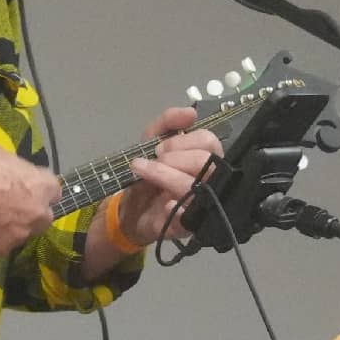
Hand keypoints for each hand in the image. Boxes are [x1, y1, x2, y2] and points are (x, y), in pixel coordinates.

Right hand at [0, 141, 57, 257]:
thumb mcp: (0, 155)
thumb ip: (18, 172)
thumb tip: (17, 178)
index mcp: (42, 187)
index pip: (54, 192)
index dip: (38, 188)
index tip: (26, 186)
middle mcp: (35, 215)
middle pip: (42, 217)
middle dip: (30, 211)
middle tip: (8, 203)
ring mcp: (16, 236)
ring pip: (18, 233)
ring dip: (9, 225)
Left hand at [121, 105, 222, 245]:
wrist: (129, 209)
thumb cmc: (148, 175)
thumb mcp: (150, 141)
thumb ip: (167, 122)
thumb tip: (191, 113)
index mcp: (203, 158)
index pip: (210, 142)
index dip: (184, 141)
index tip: (159, 148)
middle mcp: (208, 180)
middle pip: (209, 162)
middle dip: (176, 158)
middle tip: (155, 161)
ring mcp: (201, 204)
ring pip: (199, 187)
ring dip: (167, 176)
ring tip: (144, 172)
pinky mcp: (190, 226)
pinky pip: (192, 219)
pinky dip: (178, 209)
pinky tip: (166, 205)